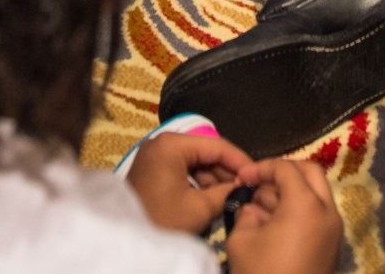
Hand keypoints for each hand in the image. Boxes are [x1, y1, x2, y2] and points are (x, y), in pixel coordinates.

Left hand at [125, 131, 257, 234]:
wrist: (127, 240)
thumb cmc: (161, 220)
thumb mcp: (199, 208)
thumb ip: (226, 192)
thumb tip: (245, 187)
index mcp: (172, 144)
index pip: (217, 146)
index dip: (240, 161)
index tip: (257, 175)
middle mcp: (162, 144)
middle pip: (205, 153)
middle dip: (227, 172)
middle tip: (247, 188)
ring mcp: (155, 157)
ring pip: (195, 163)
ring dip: (214, 179)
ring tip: (233, 195)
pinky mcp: (153, 171)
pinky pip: (183, 171)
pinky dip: (199, 183)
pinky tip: (214, 197)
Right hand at [225, 158, 343, 273]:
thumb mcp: (241, 240)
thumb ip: (246, 213)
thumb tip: (252, 207)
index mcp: (306, 204)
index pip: (285, 168)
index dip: (261, 168)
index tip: (242, 179)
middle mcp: (327, 211)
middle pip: (310, 173)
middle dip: (283, 172)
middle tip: (259, 184)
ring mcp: (334, 230)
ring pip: (317, 194)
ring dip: (291, 192)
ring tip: (261, 208)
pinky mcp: (333, 247)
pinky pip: (319, 215)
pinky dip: (300, 210)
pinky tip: (273, 226)